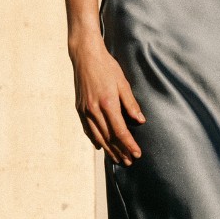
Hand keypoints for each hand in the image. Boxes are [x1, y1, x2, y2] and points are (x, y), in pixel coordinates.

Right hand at [70, 34, 145, 164]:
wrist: (85, 56)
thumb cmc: (107, 67)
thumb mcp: (123, 83)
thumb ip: (131, 103)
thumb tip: (140, 121)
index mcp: (107, 103)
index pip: (120, 131)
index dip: (129, 144)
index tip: (137, 154)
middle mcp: (94, 110)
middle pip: (108, 137)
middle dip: (119, 152)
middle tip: (129, 162)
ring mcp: (84, 110)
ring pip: (97, 136)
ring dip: (108, 150)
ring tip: (117, 159)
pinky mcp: (79, 108)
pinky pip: (87, 129)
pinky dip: (94, 139)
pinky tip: (100, 146)